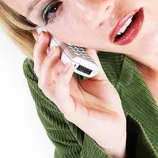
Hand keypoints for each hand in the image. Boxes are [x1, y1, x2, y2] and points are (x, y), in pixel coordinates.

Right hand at [32, 30, 126, 151]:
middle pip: (41, 72)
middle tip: (43, 36)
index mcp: (66, 83)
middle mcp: (61, 92)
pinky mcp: (71, 111)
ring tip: (55, 49)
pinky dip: (62, 79)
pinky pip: (60, 95)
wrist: (117, 125)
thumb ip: (92, 62)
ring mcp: (64, 102)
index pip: (48, 64)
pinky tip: (68, 66)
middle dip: (40, 53)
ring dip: (47, 65)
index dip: (43, 49)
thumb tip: (86, 43)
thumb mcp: (100, 77)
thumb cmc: (107, 104)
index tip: (43, 32)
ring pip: (45, 83)